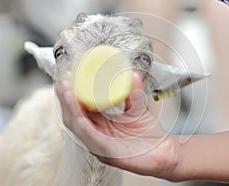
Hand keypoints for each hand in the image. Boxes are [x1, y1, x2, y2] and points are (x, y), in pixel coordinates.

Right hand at [55, 72, 179, 178]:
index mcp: (100, 125)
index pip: (79, 108)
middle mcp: (96, 135)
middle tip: (63, 80)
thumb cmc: (149, 135)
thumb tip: (131, 74)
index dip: (71, 93)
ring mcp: (99, 145)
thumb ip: (133, 93)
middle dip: (65, 97)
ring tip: (66, 90)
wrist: (166, 153)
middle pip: (73, 116)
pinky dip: (82, 122)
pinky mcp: (107, 152)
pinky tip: (77, 109)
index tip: (70, 76)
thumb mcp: (138, 109)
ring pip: (77, 126)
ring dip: (69, 107)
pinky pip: (90, 136)